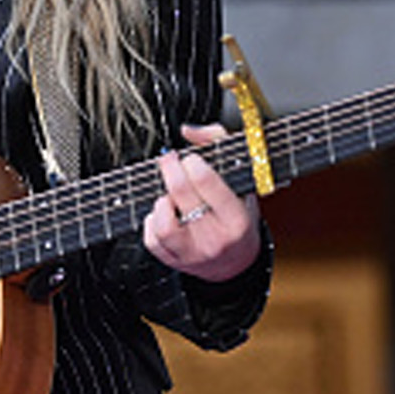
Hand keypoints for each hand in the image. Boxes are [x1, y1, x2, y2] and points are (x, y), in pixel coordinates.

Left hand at [141, 123, 260, 282]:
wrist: (237, 263)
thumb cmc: (238, 215)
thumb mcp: (243, 181)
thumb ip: (218, 145)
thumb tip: (187, 130)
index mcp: (237, 218)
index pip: (205, 180)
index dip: (191, 162)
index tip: (190, 158)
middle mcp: (215, 238)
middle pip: (180, 193)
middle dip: (170, 168)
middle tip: (170, 160)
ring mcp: (194, 253)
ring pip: (163, 223)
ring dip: (161, 201)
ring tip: (169, 195)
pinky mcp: (175, 262)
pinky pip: (151, 239)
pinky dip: (152, 221)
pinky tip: (164, 214)